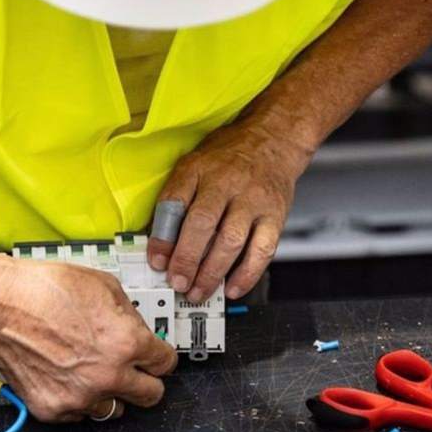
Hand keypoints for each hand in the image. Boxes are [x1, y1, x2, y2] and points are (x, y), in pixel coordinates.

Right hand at [0, 258, 176, 422]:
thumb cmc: (43, 289)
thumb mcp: (104, 286)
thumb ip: (131, 316)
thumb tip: (140, 331)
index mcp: (127, 344)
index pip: (166, 364)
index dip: (161, 357)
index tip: (156, 358)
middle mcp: (108, 377)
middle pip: (151, 396)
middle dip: (146, 381)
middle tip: (135, 371)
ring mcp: (79, 398)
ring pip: (115, 411)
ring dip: (111, 394)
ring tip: (92, 371)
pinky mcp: (53, 410)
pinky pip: (79, 414)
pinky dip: (77, 399)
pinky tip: (66, 375)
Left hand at [147, 119, 311, 301]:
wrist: (273, 140)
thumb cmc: (229, 158)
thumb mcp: (194, 165)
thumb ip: (176, 198)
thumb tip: (159, 241)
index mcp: (199, 169)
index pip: (174, 202)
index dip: (162, 236)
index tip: (156, 260)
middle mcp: (226, 183)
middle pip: (202, 224)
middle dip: (186, 260)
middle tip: (177, 282)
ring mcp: (253, 200)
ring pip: (231, 241)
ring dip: (212, 273)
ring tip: (198, 291)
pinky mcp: (275, 216)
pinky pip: (262, 250)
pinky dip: (246, 274)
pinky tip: (231, 287)